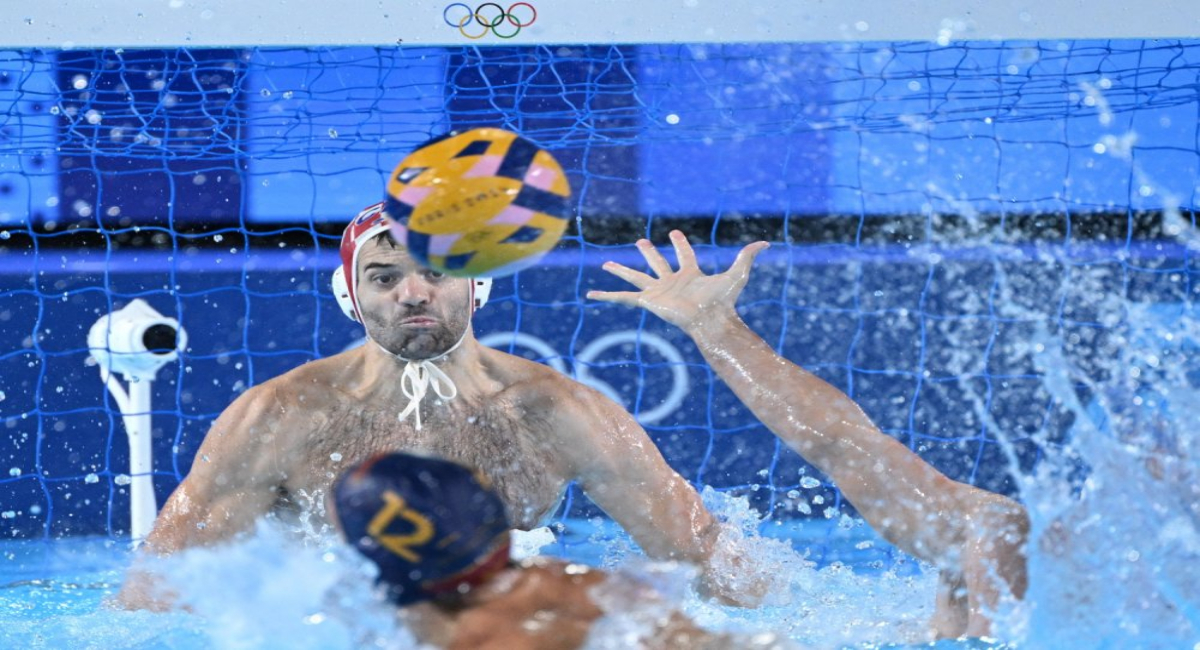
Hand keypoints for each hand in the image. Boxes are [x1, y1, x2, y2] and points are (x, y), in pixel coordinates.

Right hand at [587, 230, 768, 335]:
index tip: (674, 233)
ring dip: (621, 270)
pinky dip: (606, 296)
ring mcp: (657, 291)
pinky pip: (622, 297)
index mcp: (690, 273)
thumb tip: (767, 242)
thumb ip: (748, 256)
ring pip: (635, 276)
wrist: (709, 320)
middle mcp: (672, 281)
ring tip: (605, 263)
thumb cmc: (723, 300)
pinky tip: (591, 294)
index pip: (684, 254)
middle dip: (649, 252)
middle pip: (656, 263)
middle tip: (640, 241)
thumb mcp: (737, 273)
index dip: (680, 244)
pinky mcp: (647, 301)